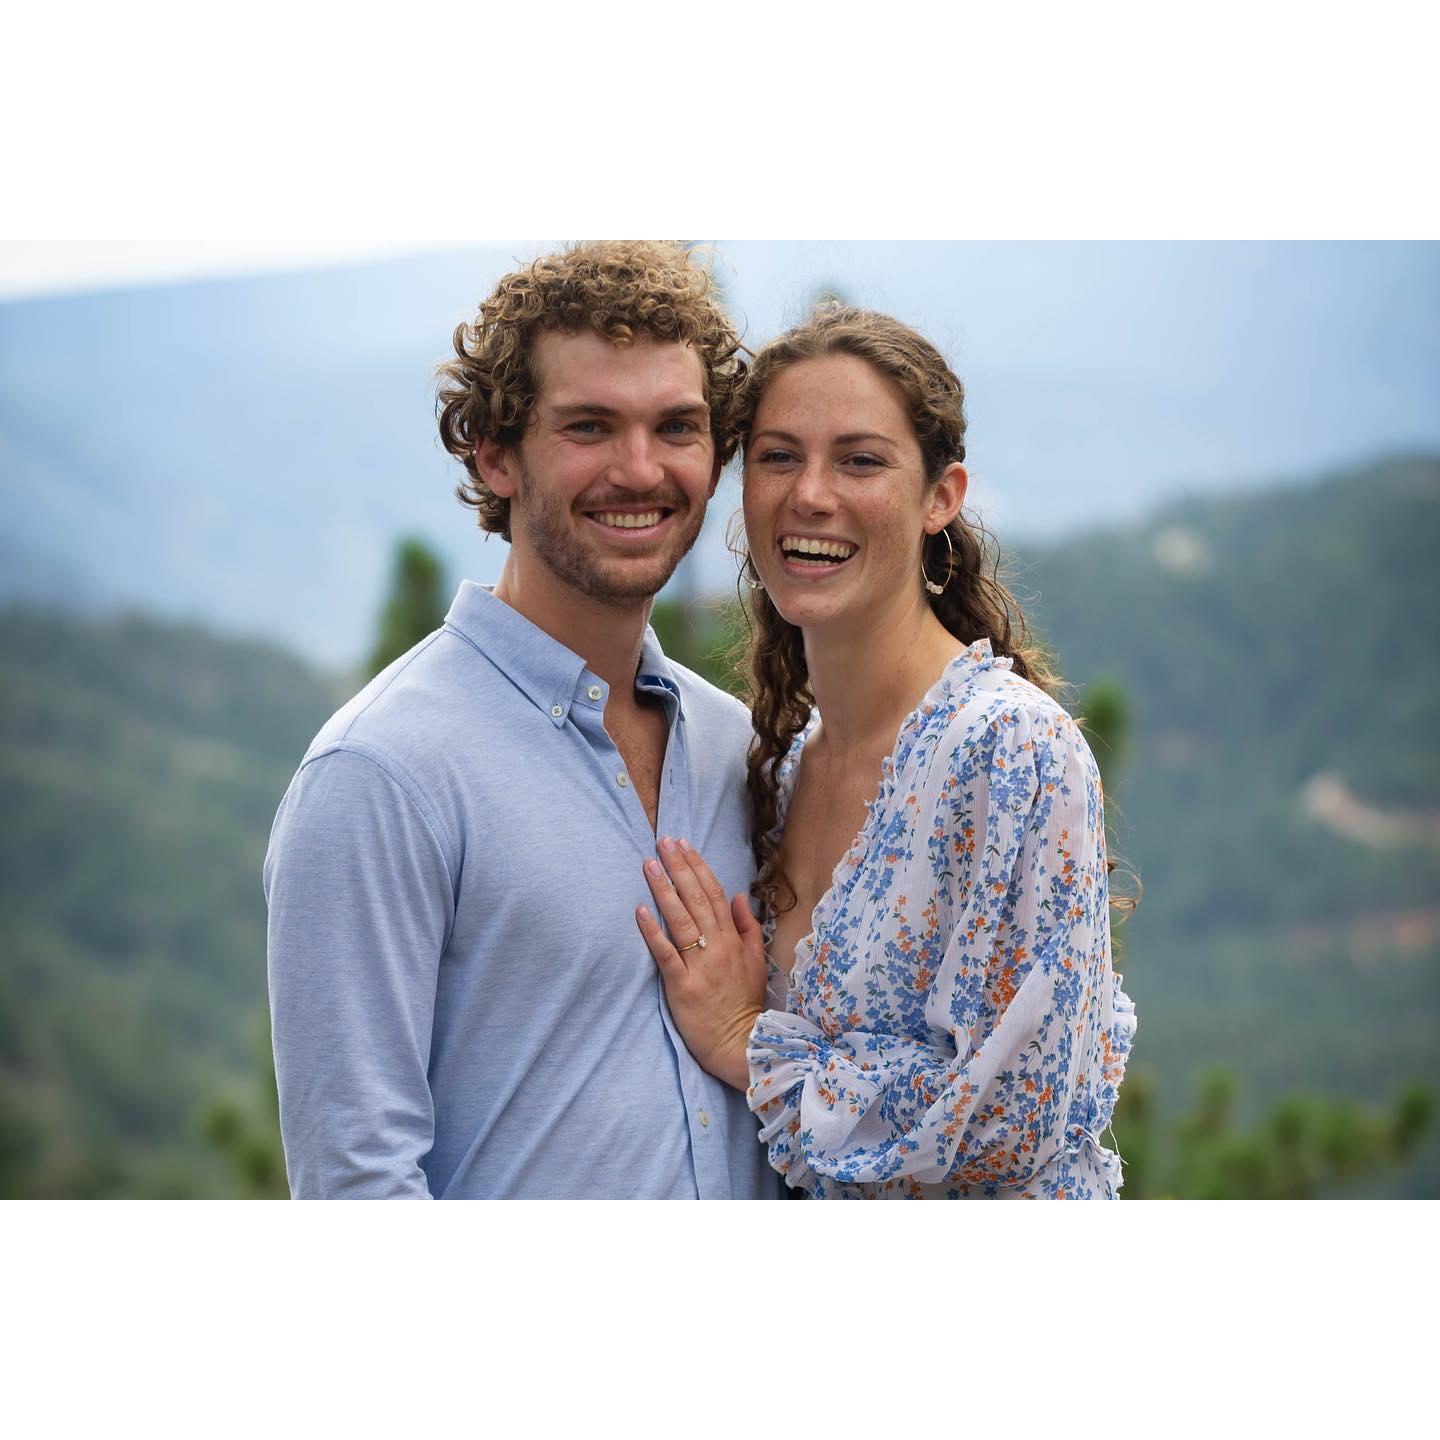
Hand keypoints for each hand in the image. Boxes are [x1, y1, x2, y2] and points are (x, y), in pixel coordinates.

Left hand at [636, 836, 767, 1090]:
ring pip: (681, 919)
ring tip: (649, 864)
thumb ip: (748, 927)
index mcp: (733, 939)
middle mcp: (717, 946)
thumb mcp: (756, 961)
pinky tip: (640, 910)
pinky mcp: (681, 985)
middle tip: (662, 842)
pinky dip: (653, 931)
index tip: (683, 844)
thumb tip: (741, 896)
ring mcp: (699, 965)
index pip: (714, 893)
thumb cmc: (745, 1003)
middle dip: (679, 868)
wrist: (741, 1043)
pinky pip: (666, 953)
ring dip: (664, 889)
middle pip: (696, 899)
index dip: (697, 867)